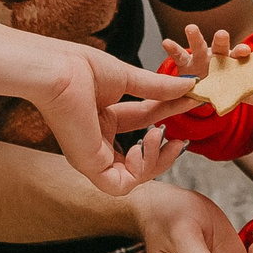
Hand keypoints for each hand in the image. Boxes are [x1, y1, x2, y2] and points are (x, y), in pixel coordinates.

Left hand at [26, 45, 195, 195]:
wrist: (61, 71)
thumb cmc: (80, 68)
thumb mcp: (129, 78)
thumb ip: (158, 88)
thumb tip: (189, 87)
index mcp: (101, 118)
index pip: (142, 123)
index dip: (168, 115)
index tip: (192, 101)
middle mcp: (97, 140)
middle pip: (139, 158)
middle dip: (163, 152)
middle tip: (179, 141)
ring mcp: (92, 156)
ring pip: (132, 177)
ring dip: (154, 162)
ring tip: (157, 136)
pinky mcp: (89, 166)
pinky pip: (120, 185)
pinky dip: (139, 172)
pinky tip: (142, 147)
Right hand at [158, 26, 252, 114]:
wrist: (210, 89)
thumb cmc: (228, 86)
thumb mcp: (243, 93)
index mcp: (233, 61)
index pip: (239, 54)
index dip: (242, 51)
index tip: (246, 50)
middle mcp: (217, 56)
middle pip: (221, 45)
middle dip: (221, 40)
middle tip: (222, 34)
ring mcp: (201, 58)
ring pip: (199, 45)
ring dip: (195, 36)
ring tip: (190, 28)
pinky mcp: (186, 64)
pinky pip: (179, 55)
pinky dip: (173, 48)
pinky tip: (166, 42)